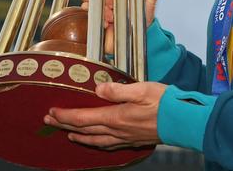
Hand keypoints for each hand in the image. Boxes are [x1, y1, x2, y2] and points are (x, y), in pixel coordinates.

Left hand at [44, 82, 166, 149]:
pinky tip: (95, 141)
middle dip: (64, 124)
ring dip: (78, 136)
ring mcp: (124, 137)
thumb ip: (118, 89)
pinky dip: (95, 143)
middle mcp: (117, 130)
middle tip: (49, 121)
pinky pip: (108, 144)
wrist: (183, 121)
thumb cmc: (165, 103)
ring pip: (94, 140)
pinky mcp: (133, 140)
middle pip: (84, 129)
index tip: (51, 111)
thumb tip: (98, 88)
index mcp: (116, 116)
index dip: (65, 115)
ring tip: (67, 133)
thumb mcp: (141, 89)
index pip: (84, 117)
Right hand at [80, 0, 158, 53]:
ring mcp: (101, 13)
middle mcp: (104, 1)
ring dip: (100, 8)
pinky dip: (101, 20)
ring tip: (112, 14)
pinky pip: (93, 21)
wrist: (145, 33)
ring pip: (88, 6)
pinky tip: (110, 23)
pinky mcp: (100, 25)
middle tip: (108, 0)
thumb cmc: (146, 11)